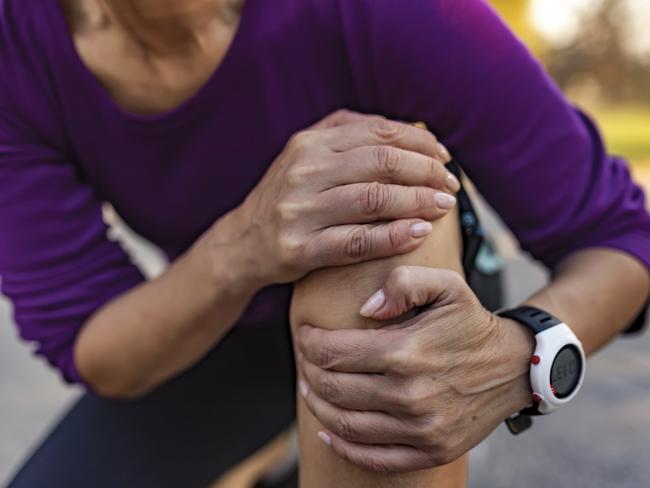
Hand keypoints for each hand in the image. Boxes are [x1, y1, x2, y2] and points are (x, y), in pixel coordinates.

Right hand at [224, 110, 459, 285]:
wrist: (243, 243)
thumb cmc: (287, 196)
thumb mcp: (305, 155)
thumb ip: (347, 134)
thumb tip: (406, 128)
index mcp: (310, 143)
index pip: (379, 132)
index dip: (420, 143)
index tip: (444, 158)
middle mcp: (304, 170)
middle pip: (382, 162)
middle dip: (426, 171)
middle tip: (449, 186)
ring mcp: (300, 210)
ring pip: (374, 199)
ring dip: (417, 201)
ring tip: (443, 206)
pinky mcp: (300, 248)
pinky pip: (357, 242)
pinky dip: (393, 236)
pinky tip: (418, 233)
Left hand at [296, 266, 534, 473]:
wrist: (514, 366)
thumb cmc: (471, 323)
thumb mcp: (446, 285)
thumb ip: (403, 283)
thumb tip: (365, 310)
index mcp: (407, 352)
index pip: (334, 351)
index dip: (309, 342)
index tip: (305, 334)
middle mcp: (410, 394)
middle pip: (333, 388)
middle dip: (309, 370)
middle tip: (305, 359)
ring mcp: (420, 429)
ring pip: (345, 424)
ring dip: (317, 406)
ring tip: (309, 388)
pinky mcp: (429, 451)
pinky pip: (373, 458)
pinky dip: (342, 447)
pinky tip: (327, 432)